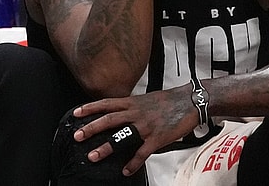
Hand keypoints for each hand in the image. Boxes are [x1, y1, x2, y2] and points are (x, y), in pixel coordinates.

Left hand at [71, 85, 197, 175]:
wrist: (191, 101)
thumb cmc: (169, 100)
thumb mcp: (146, 98)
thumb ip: (131, 106)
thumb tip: (120, 111)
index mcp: (132, 103)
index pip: (106, 103)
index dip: (90, 108)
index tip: (76, 113)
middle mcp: (136, 113)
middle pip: (109, 119)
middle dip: (91, 128)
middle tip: (77, 136)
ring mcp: (146, 126)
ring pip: (121, 136)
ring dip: (106, 147)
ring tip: (93, 156)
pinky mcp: (157, 138)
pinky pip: (142, 152)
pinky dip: (133, 162)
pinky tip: (125, 170)